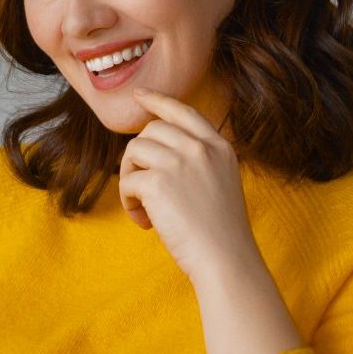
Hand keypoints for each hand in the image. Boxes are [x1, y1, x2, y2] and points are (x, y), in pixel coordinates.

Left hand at [117, 88, 259, 283]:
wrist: (224, 257)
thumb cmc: (220, 231)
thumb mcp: (220, 182)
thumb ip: (198, 162)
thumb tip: (156, 152)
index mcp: (218, 146)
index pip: (183, 111)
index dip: (158, 100)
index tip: (139, 96)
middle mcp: (199, 147)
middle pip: (150, 130)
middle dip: (138, 157)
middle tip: (141, 190)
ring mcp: (179, 162)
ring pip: (134, 151)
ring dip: (129, 179)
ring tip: (142, 207)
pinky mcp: (158, 182)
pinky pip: (127, 182)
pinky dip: (128, 203)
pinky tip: (144, 222)